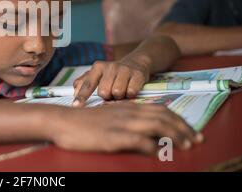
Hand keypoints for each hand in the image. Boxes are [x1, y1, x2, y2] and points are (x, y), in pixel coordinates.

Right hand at [47, 102, 202, 153]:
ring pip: (157, 125)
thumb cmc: (84, 121)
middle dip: (184, 128)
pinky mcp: (112, 136)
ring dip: (176, 135)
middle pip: (164, 116)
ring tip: (187, 146)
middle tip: (197, 139)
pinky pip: (138, 140)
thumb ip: (127, 119)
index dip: (179, 120)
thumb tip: (146, 132)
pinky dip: (153, 146)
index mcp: (127, 107)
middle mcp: (128, 112)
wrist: (62, 121)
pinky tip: (159, 153)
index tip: (191, 131)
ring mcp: (121, 123)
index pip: (161, 109)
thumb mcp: (109, 116)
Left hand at [73, 58, 149, 106]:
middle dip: (107, 96)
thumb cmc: (112, 73)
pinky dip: (130, 95)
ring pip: (117, 93)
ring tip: (121, 91)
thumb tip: (74, 92)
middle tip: (111, 92)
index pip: (87, 84)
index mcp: (98, 67)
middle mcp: (110, 66)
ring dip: (119, 96)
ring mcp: (124, 69)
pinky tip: (130, 90)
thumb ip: (84, 82)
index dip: (81, 96)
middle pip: (104, 92)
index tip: (76, 106)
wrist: (135, 63)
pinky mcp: (137, 74)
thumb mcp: (97, 74)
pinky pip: (131, 92)